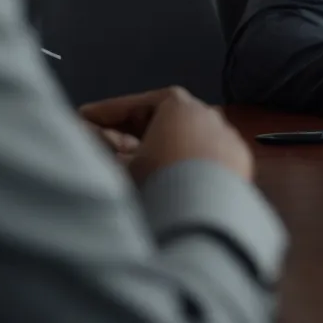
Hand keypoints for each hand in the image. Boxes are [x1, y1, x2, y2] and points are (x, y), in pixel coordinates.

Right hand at [79, 86, 253, 183]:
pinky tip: (165, 180)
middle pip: (162, 120)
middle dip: (130, 132)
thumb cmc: (157, 182)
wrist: (206, 218)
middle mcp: (208, 115)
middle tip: (101, 141)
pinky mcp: (239, 165)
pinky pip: (203, 159)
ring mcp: (227, 139)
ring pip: (184, 140)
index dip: (106, 112)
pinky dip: (182, 164)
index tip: (84, 116)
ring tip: (131, 166)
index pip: (135, 104)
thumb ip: (99, 145)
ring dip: (157, 149)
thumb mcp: (119, 164)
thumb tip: (84, 135)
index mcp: (179, 106)